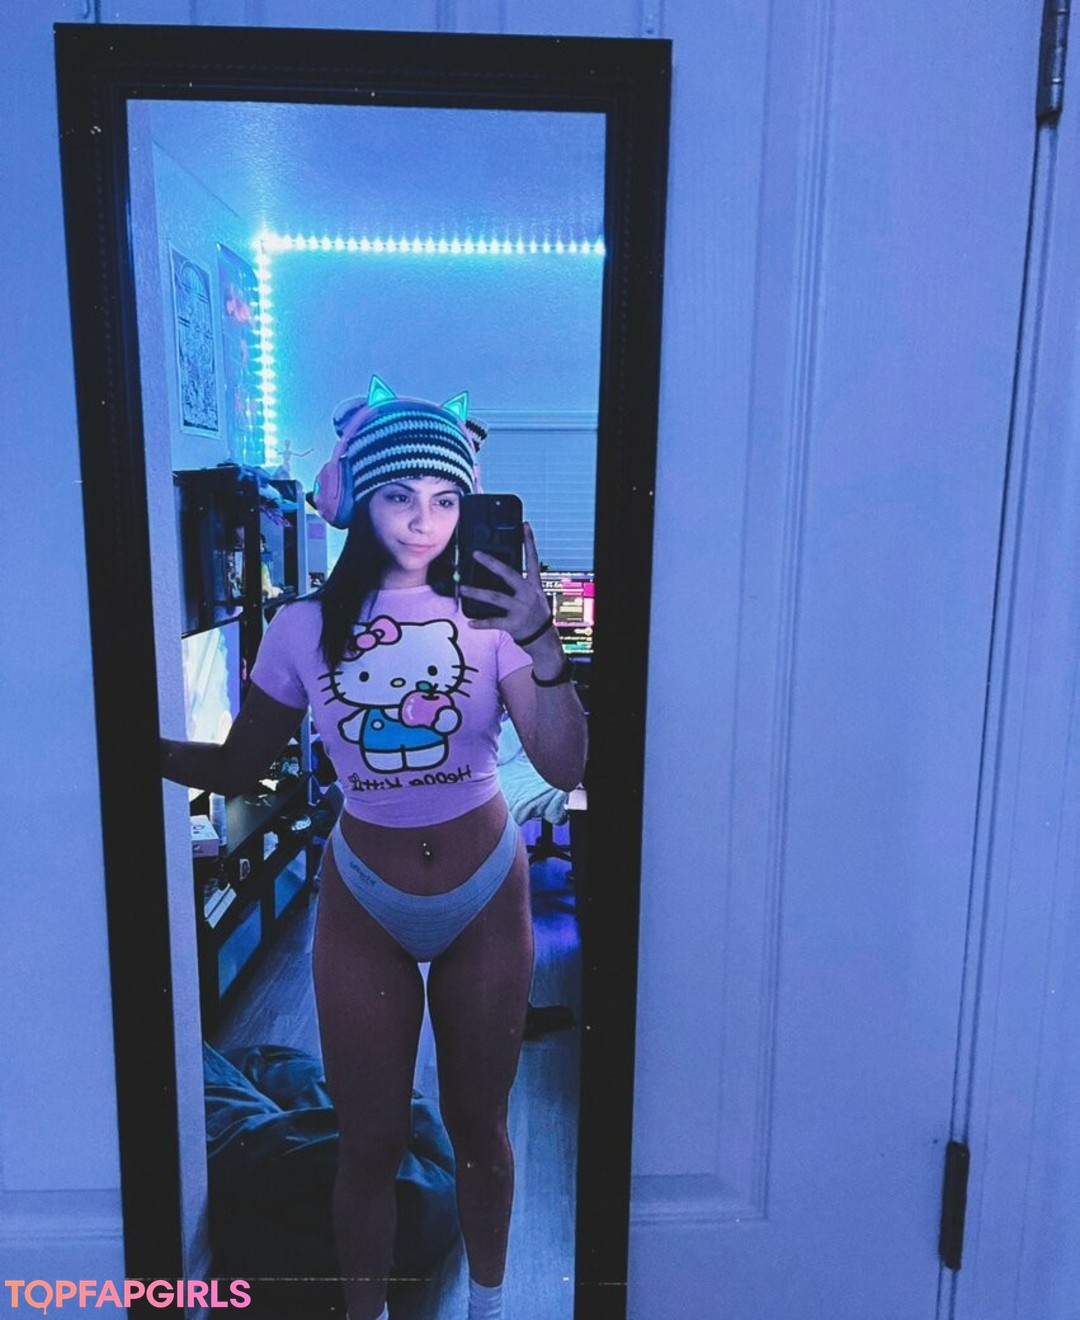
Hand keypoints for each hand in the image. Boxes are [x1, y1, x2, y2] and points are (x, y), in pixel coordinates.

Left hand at [459, 521, 552, 645]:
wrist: (544, 639)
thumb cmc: (535, 614)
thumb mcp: (534, 596)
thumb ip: (520, 584)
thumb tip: (499, 571)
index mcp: (534, 585)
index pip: (532, 559)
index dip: (529, 541)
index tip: (524, 525)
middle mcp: (528, 594)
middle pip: (508, 574)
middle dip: (492, 563)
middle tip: (476, 554)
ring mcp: (521, 609)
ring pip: (495, 597)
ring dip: (477, 592)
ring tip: (463, 588)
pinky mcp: (514, 624)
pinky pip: (493, 622)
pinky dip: (480, 622)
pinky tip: (470, 622)